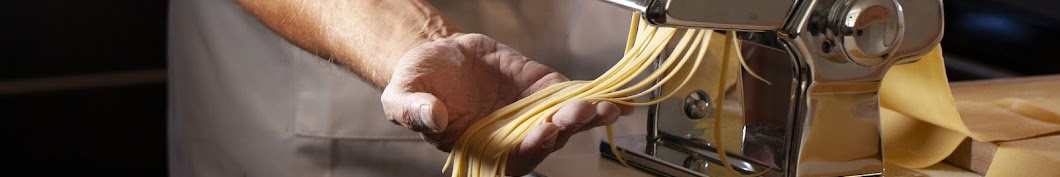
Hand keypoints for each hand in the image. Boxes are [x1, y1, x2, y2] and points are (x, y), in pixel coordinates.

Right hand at [381, 33, 632, 174]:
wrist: (435, 55)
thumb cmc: (417, 83)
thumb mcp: (402, 96)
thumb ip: (415, 111)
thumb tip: (435, 118)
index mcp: (479, 146)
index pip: (511, 158)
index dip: (531, 148)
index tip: (544, 134)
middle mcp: (510, 135)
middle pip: (546, 141)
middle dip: (566, 128)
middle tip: (580, 112)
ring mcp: (529, 111)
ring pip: (564, 120)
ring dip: (586, 114)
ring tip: (605, 105)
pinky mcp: (539, 86)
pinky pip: (570, 94)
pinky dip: (594, 97)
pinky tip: (618, 99)